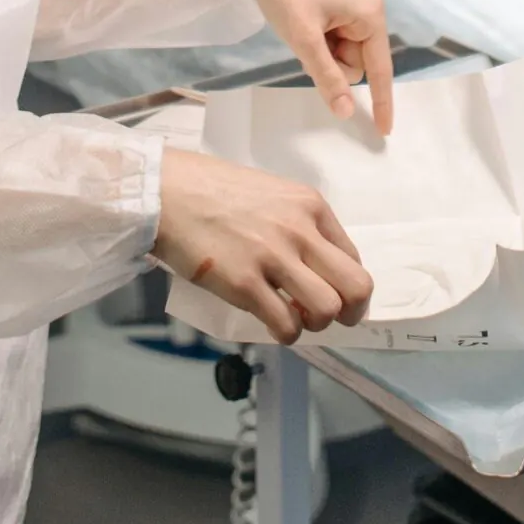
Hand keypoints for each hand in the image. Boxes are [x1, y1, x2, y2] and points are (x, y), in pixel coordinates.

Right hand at [154, 148, 373, 344]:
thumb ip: (297, 223)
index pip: (353, 258)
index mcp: (310, 205)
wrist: (167, 190)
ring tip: (294, 318)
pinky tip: (270, 323)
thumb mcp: (271, 193)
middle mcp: (300, 230)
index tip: (331, 294)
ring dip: (315, 324)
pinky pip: (286, 325)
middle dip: (351, 312)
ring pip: (327, 309)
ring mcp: (273, 257)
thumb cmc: (212, 189)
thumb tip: (313, 264)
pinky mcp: (244, 283)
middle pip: (356, 287)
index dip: (346, 285)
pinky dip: (285, 333)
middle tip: (330, 319)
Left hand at [238, 0, 393, 135]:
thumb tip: (347, 112)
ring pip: (340, 55)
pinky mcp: (334, 8)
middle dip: (331, 63)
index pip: (380, 69)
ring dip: (319, 53)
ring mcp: (350, 9)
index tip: (384, 131)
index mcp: (370, 15)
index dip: (382, 101)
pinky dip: (315, 43)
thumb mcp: (305, 39)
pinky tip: (299, 25)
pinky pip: (330, 41)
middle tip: (306, 42)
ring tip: (299, 28)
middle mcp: (366, 12)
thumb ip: (327, 77)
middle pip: (355, 63)